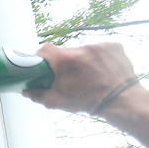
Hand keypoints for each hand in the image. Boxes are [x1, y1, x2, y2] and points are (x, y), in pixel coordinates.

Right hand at [23, 42, 140, 114]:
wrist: (122, 100)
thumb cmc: (88, 101)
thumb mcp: (58, 101)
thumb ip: (38, 94)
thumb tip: (26, 90)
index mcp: (66, 60)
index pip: (45, 49)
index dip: (41, 57)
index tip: (43, 66)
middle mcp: (82, 48)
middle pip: (66, 51)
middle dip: (64, 62)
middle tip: (67, 76)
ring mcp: (100, 45)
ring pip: (83, 51)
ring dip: (81, 60)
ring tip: (87, 75)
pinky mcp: (114, 45)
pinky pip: (99, 49)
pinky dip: (97, 58)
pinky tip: (100, 70)